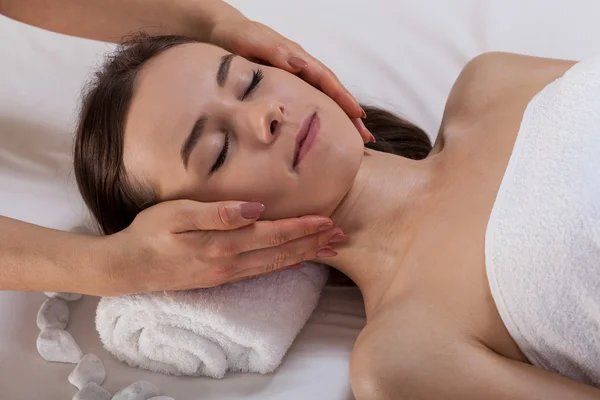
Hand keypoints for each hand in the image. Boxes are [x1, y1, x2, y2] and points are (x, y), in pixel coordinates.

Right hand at [101, 199, 345, 294]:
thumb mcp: (177, 214)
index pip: (274, 234)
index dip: (303, 228)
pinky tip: (294, 262)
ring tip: (329, 250)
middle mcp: (231, 263)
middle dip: (314, 244)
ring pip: (275, 264)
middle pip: (282, 252)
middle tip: (343, 236)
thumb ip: (217, 213)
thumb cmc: (149, 234)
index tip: (329, 221)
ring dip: (304, 256)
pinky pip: (261, 272)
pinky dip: (283, 265)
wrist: (128, 267)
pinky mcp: (221, 278)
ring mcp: (227, 274)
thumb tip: (255, 208)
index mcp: (224, 244)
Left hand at [208, 17, 374, 142]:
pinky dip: (318, 118)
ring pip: (321, 101)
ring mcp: (293, 78)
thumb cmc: (235, 36)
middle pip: (330, 93)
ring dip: (338, 120)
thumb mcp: (252, 41)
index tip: (358, 116)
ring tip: (352, 141)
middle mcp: (299, 68)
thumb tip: (300, 65)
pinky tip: (322, 134)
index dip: (343, 98)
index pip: (326, 80)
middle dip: (349, 116)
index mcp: (295, 58)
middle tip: (365, 139)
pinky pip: (307, 103)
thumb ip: (275, 52)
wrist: (220, 32)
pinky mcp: (284, 87)